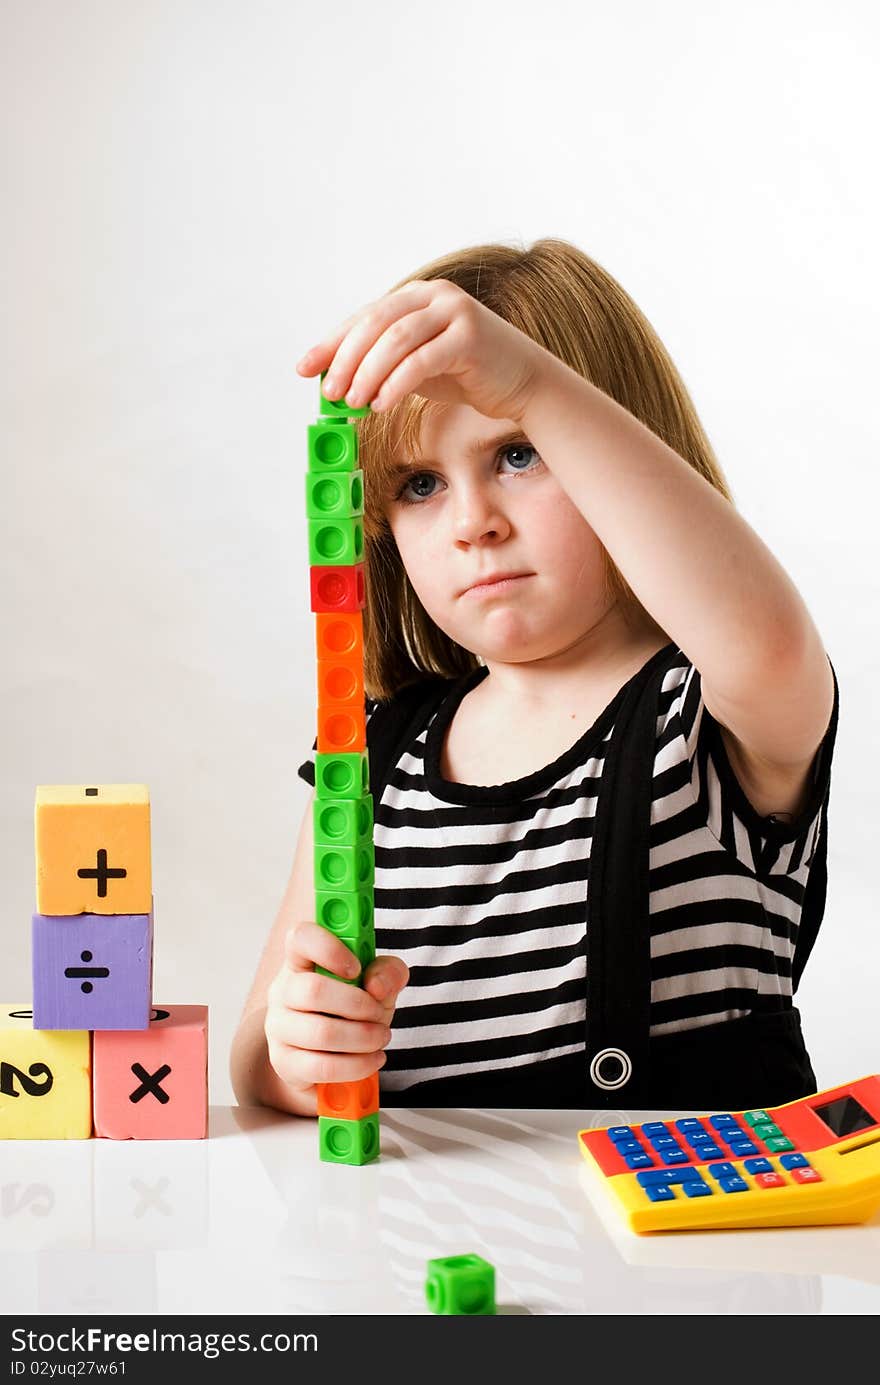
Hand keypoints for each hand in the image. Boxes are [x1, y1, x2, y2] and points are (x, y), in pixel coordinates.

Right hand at [265, 920, 408, 1098]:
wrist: (333, 1059)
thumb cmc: (353, 1011)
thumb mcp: (379, 985)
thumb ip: (389, 972)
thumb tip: (376, 985)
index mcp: (302, 960)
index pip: (300, 937)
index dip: (329, 948)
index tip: (356, 968)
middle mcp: (283, 991)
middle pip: (312, 990)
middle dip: (359, 1005)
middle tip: (379, 1013)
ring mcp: (279, 1028)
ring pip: (321, 1032)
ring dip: (363, 1037)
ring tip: (380, 1038)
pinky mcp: (284, 1063)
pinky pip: (322, 1067)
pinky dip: (357, 1065)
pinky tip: (372, 1059)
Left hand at [296, 278, 548, 423]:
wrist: (522, 382)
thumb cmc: (466, 373)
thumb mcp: (415, 367)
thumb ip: (381, 365)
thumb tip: (333, 383)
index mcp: (416, 296)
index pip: (363, 317)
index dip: (330, 344)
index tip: (304, 370)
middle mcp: (434, 295)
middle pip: (375, 324)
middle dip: (345, 360)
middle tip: (330, 393)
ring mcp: (454, 311)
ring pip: (395, 340)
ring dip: (367, 374)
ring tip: (353, 403)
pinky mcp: (470, 335)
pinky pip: (422, 360)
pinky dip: (396, 384)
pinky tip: (381, 405)